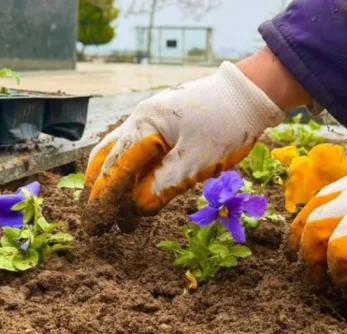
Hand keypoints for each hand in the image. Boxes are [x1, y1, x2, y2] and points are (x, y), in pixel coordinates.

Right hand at [83, 61, 284, 233]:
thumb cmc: (227, 124)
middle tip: (95, 224)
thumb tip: (135, 209)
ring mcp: (150, 125)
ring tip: (112, 218)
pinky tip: (133, 198)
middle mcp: (139, 121)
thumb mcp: (196, 161)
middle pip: (105, 159)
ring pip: (117, 158)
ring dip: (111, 186)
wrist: (251, 96)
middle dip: (97, 192)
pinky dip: (130, 179)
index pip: (115, 167)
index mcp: (144, 124)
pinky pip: (136, 156)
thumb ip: (162, 186)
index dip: (104, 198)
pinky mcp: (162, 131)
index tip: (97, 224)